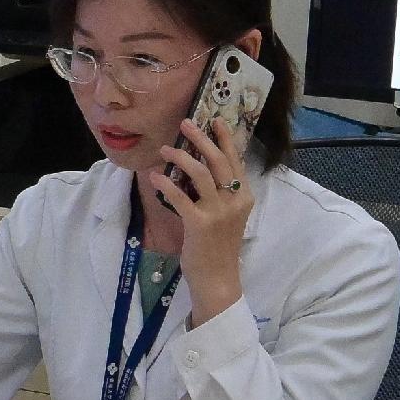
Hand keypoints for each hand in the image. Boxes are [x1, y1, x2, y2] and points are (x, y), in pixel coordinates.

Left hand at [153, 117, 257, 318]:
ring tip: (164, 149)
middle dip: (202, 139)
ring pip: (201, 174)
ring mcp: (218, 213)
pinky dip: (166, 184)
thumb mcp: (228, 216)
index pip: (235, 161)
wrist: (218, 279)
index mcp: (244, 198)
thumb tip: (201, 168)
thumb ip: (221, 194)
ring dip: (181, 158)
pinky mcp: (199, 224)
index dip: (225, 139)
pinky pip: (180, 198)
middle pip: (219, 162)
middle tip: (186, 124)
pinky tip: (154, 177)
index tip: (215, 120)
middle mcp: (235, 202)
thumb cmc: (219, 247)